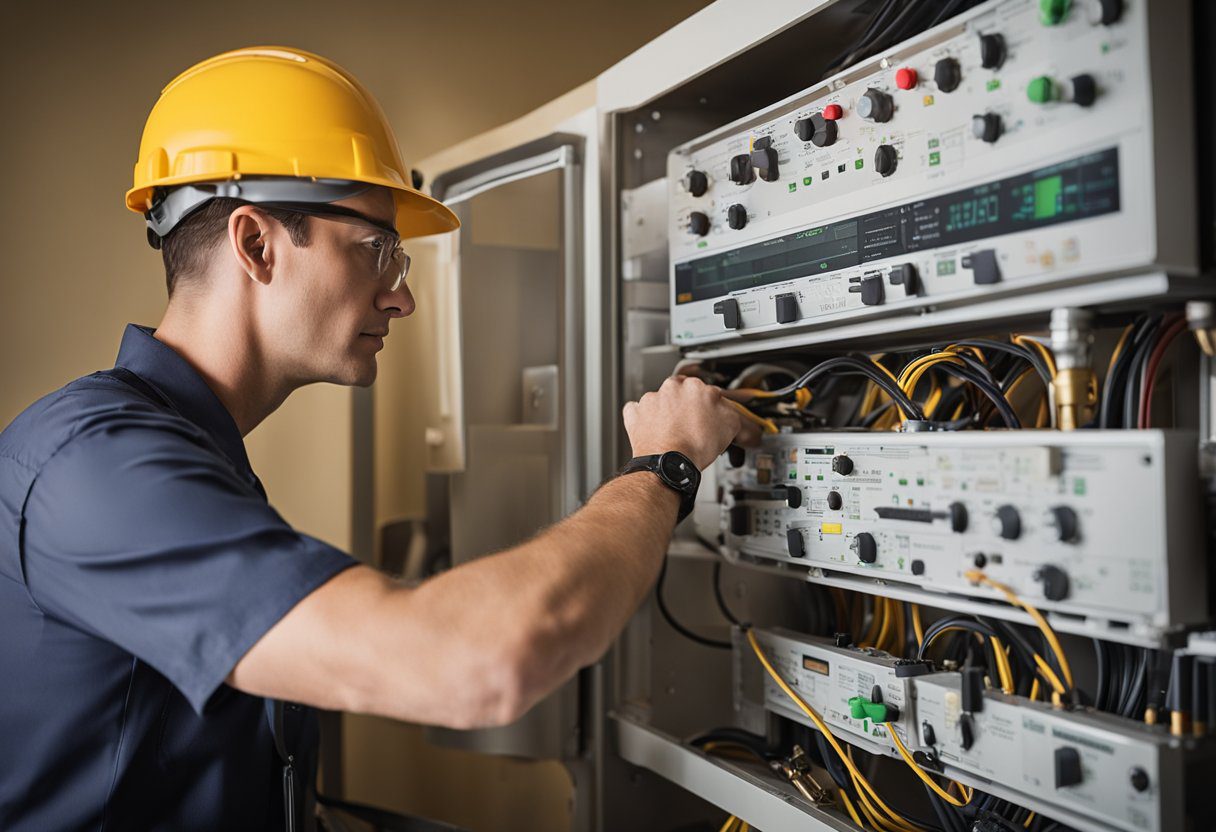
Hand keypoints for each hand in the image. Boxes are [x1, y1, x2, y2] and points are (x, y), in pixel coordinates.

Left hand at [621, 375, 761, 469]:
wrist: (668, 463)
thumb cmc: (695, 445)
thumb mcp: (730, 427)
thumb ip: (736, 417)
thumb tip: (744, 422)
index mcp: (695, 386)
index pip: (706, 393)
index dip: (710, 408)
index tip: (710, 417)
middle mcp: (671, 389)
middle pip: (683, 395)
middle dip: (688, 408)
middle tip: (693, 426)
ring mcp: (651, 400)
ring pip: (661, 402)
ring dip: (667, 414)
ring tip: (674, 433)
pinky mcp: (635, 414)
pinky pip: (638, 412)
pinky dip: (644, 420)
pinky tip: (653, 431)